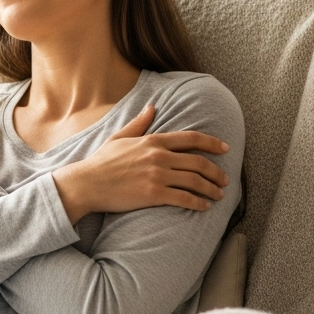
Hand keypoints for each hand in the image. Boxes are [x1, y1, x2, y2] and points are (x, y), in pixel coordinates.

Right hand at [51, 103, 229, 225]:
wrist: (87, 183)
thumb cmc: (101, 162)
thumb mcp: (120, 137)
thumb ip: (139, 122)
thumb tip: (152, 107)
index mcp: (153, 141)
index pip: (191, 139)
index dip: (213, 143)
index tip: (226, 149)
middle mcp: (159, 156)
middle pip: (199, 162)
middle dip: (217, 172)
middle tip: (225, 179)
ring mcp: (157, 176)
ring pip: (196, 181)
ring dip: (211, 189)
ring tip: (218, 195)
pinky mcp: (154, 194)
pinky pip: (184, 198)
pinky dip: (198, 203)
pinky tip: (204, 207)